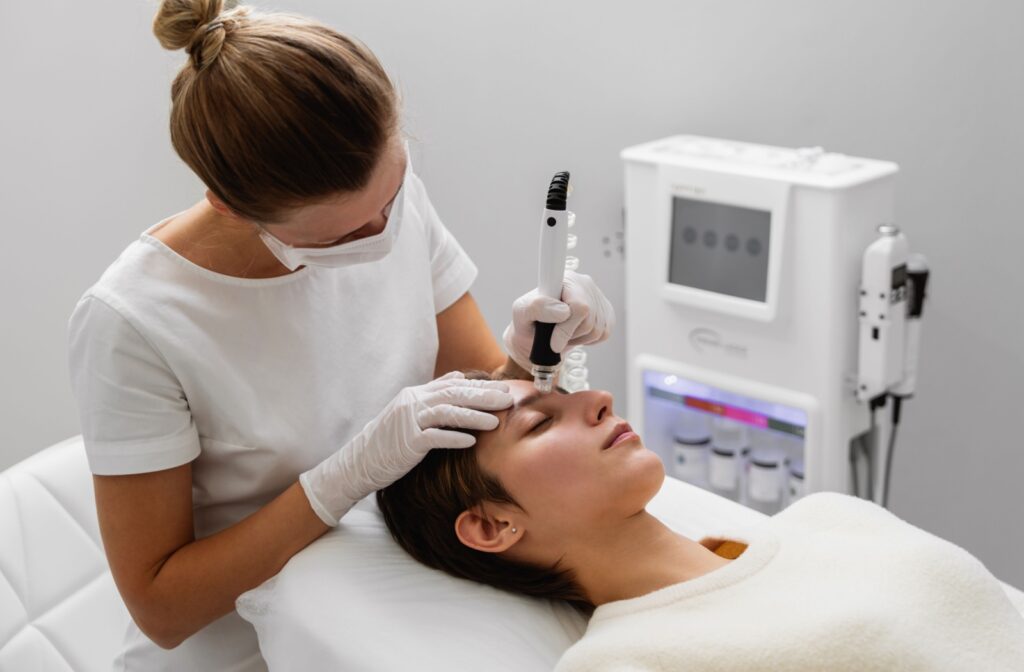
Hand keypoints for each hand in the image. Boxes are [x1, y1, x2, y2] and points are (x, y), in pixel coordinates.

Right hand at [299, 372, 512, 525]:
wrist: (361, 460)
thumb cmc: (391, 439)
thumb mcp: (412, 410)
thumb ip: (434, 393)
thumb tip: (459, 377)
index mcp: (416, 393)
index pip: (453, 385)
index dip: (480, 386)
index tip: (503, 388)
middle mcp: (413, 402)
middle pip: (454, 394)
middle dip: (483, 396)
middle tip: (508, 398)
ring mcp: (408, 421)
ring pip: (446, 413)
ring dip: (473, 416)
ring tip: (495, 420)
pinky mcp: (406, 441)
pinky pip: (433, 437)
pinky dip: (453, 438)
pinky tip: (471, 441)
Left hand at [502, 270, 614, 372]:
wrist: (536, 336)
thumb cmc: (528, 321)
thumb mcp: (521, 312)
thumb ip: (537, 307)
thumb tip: (563, 312)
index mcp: (566, 279)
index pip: (578, 304)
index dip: (568, 325)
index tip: (553, 339)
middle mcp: (585, 284)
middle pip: (589, 319)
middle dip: (569, 335)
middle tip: (553, 337)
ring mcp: (598, 298)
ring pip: (597, 329)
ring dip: (577, 339)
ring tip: (562, 334)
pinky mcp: (606, 313)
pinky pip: (604, 334)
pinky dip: (588, 341)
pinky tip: (574, 334)